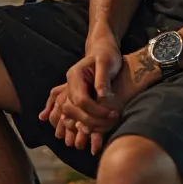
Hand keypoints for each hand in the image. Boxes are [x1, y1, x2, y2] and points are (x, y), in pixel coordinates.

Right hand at [39, 36, 122, 153]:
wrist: (103, 50)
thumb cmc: (107, 54)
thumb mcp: (107, 62)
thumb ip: (103, 78)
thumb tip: (102, 96)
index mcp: (75, 76)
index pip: (81, 100)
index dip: (96, 110)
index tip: (112, 115)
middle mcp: (70, 86)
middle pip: (74, 110)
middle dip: (91, 121)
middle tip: (111, 123)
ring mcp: (71, 93)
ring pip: (71, 115)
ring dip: (84, 126)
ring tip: (103, 130)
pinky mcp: (77, 99)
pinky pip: (74, 115)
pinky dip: (80, 125)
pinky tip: (91, 133)